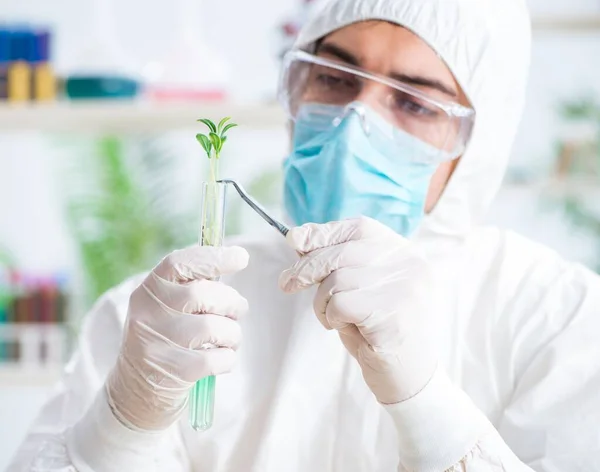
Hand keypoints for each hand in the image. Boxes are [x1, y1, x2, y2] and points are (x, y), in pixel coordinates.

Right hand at [106, 246, 248, 430]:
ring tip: (229, 338)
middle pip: (202, 294)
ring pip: (214, 327)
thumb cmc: (165, 341)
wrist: (137, 393)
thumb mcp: (166, 309)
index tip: (241, 257)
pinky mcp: (172, 373)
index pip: (179, 263)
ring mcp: (157, 345)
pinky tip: (220, 360)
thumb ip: (192, 286)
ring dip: (233, 333)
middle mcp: (147, 315)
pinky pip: (218, 358)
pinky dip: (228, 358)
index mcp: (147, 292)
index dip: (213, 257)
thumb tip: (234, 258)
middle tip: (238, 310)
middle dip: (232, 301)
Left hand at [279, 217, 436, 404]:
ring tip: (333, 318)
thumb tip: (296, 239)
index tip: (294, 240)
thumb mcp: (357, 289)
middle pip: (343, 252)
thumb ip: (336, 263)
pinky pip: (341, 305)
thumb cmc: (377, 330)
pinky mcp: (392, 315)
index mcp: (405, 253)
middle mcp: (410, 265)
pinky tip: (345, 328)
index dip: (323, 232)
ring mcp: (405, 289)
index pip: (359, 228)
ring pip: (338, 279)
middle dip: (307, 267)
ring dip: (321, 302)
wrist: (409, 379)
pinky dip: (331, 317)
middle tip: (287, 283)